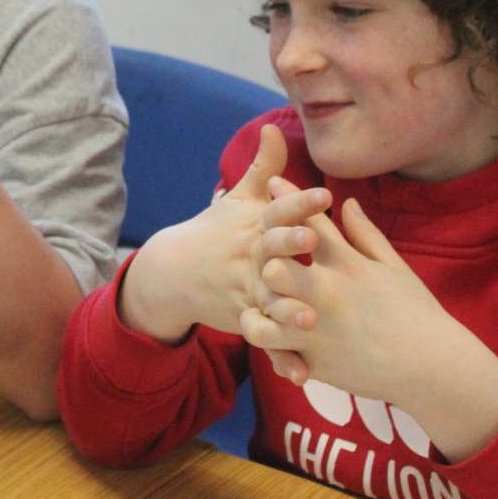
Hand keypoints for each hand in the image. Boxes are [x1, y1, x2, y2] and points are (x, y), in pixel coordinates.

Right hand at [119, 125, 327, 345]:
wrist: (172, 272)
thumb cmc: (217, 229)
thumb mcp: (238, 198)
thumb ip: (263, 166)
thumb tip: (275, 125)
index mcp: (252, 224)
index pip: (277, 208)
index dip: (299, 201)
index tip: (325, 194)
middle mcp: (248, 257)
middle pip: (271, 250)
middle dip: (289, 246)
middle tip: (312, 241)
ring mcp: (244, 290)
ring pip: (269, 299)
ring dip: (287, 309)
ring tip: (309, 318)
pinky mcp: (245, 320)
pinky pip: (266, 340)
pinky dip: (283, 357)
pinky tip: (303, 373)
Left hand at [240, 197, 497, 452]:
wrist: (433, 365)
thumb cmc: (416, 311)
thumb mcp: (394, 267)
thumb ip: (365, 234)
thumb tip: (347, 202)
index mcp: (347, 265)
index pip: (309, 222)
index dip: (287, 199)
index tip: (272, 185)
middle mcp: (327, 292)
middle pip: (275, 265)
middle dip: (265, 259)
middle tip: (266, 260)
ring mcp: (317, 328)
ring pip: (264, 309)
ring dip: (260, 303)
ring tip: (264, 303)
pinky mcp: (313, 360)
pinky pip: (274, 349)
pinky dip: (268, 341)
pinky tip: (272, 333)